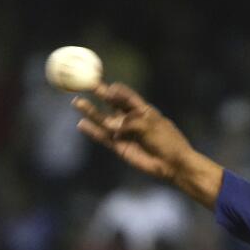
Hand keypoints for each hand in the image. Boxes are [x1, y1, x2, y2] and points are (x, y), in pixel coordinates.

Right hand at [73, 82, 222, 207]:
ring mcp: (125, 133)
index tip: (105, 85)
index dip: (115, 90)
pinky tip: (82, 124)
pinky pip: (103, 137)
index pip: (126, 96)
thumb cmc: (167, 141)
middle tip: (84, 85)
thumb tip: (110, 122)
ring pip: (104, 120)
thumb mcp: (149, 126)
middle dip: (98, 95)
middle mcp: (131, 120)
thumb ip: (129, 122)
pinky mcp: (120, 147)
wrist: (173, 164)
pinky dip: (93, 131)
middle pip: (111, 104)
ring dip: (91, 111)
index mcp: (143, 110)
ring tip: (77, 102)